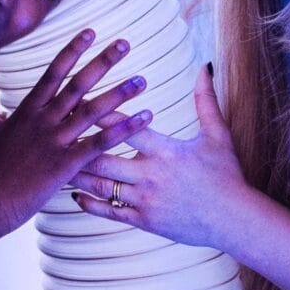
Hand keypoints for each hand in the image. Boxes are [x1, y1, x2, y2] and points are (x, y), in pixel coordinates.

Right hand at [0, 29, 152, 250]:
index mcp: (27, 110)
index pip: (53, 72)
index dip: (72, 50)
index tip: (90, 31)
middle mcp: (43, 121)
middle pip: (77, 85)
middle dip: (102, 62)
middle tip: (125, 43)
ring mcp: (55, 142)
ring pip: (92, 112)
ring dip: (119, 94)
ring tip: (142, 80)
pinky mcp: (66, 165)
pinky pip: (99, 144)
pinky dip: (122, 131)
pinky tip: (142, 119)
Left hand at [71, 64, 251, 248]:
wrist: (235, 220)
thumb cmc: (227, 175)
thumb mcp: (217, 135)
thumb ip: (205, 100)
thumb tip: (204, 67)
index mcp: (165, 150)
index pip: (127, 128)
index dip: (102, 115)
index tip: (80, 101)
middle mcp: (151, 175)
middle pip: (103, 158)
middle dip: (77, 146)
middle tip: (54, 133)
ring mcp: (145, 200)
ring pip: (102, 186)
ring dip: (77, 174)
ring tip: (55, 162)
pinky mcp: (144, 221)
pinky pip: (110, 212)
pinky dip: (90, 204)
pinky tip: (75, 195)